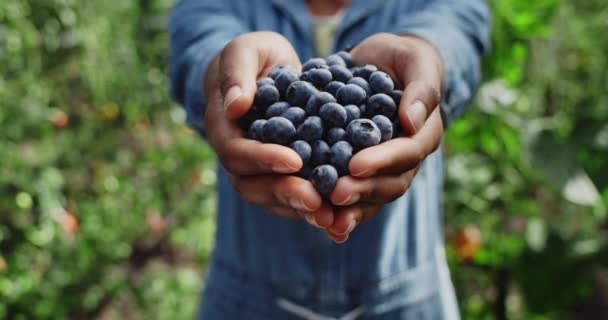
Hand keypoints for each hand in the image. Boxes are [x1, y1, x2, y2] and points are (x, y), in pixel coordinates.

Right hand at [203, 32, 333, 226]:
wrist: (267, 70)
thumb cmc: (254, 56)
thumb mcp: (245, 51)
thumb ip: (236, 73)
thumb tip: (235, 106)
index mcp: (224, 128)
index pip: (236, 152)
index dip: (262, 159)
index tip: (295, 161)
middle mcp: (237, 156)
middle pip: (251, 186)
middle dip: (284, 194)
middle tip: (315, 201)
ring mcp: (257, 170)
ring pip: (271, 199)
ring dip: (300, 210)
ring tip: (330, 217)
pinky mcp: (280, 176)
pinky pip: (292, 198)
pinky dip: (313, 207)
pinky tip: (339, 215)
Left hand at [324, 33, 444, 241]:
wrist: (380, 64)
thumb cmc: (401, 58)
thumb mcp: (415, 60)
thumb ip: (421, 87)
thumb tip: (412, 120)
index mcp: (423, 134)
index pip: (406, 153)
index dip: (382, 161)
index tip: (356, 165)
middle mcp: (405, 158)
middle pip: (389, 183)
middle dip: (362, 190)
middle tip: (335, 194)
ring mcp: (384, 169)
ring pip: (372, 197)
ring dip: (350, 210)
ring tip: (326, 220)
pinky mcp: (360, 171)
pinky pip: (354, 194)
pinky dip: (340, 212)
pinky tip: (322, 226)